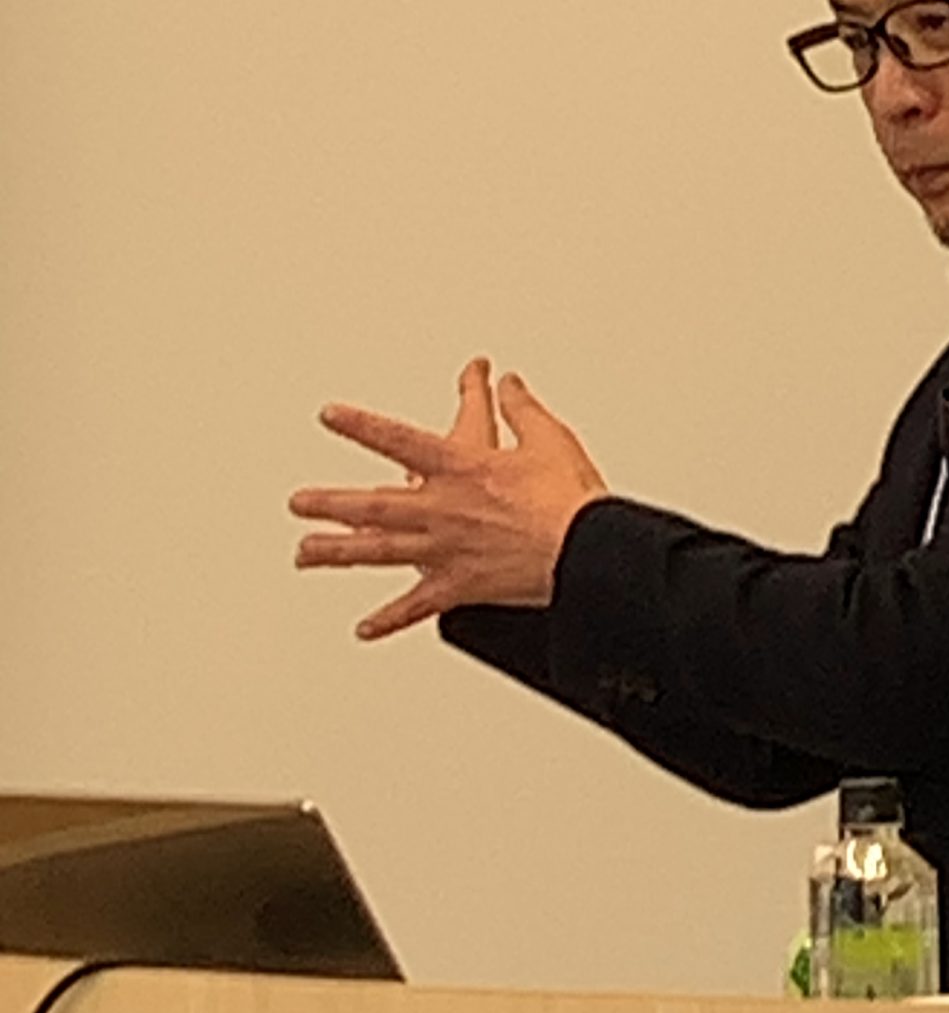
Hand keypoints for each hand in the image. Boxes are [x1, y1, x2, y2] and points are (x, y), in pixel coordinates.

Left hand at [290, 357, 607, 639]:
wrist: (585, 550)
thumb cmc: (569, 498)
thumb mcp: (548, 438)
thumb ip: (520, 409)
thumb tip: (507, 384)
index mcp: (460, 467)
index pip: (397, 439)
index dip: (359, 426)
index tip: (329, 416)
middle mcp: (442, 509)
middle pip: (372, 504)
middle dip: (329, 501)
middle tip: (299, 502)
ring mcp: (445, 550)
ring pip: (378, 551)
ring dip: (337, 552)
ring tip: (305, 553)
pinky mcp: (460, 586)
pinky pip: (415, 606)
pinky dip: (388, 620)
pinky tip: (364, 628)